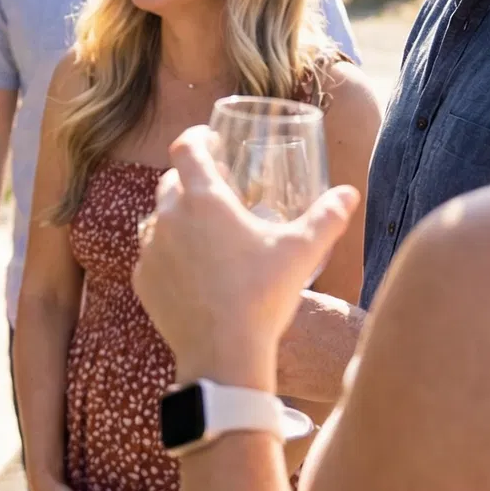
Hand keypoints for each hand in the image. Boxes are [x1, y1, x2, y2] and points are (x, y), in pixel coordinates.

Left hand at [132, 126, 358, 386]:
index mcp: (204, 201)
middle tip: (214, 191)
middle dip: (189, 179)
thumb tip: (348, 194)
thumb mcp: (302, 253)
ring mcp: (150, 249)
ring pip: (156, 218)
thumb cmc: (263, 296)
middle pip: (170, 182)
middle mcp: (168, 217)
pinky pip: (151, 255)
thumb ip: (326, 218)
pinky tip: (189, 269)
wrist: (223, 352)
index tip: (209, 141)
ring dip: (175, 217)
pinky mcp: (142, 278)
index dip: (197, 138)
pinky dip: (167, 254)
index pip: (187, 149)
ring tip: (202, 231)